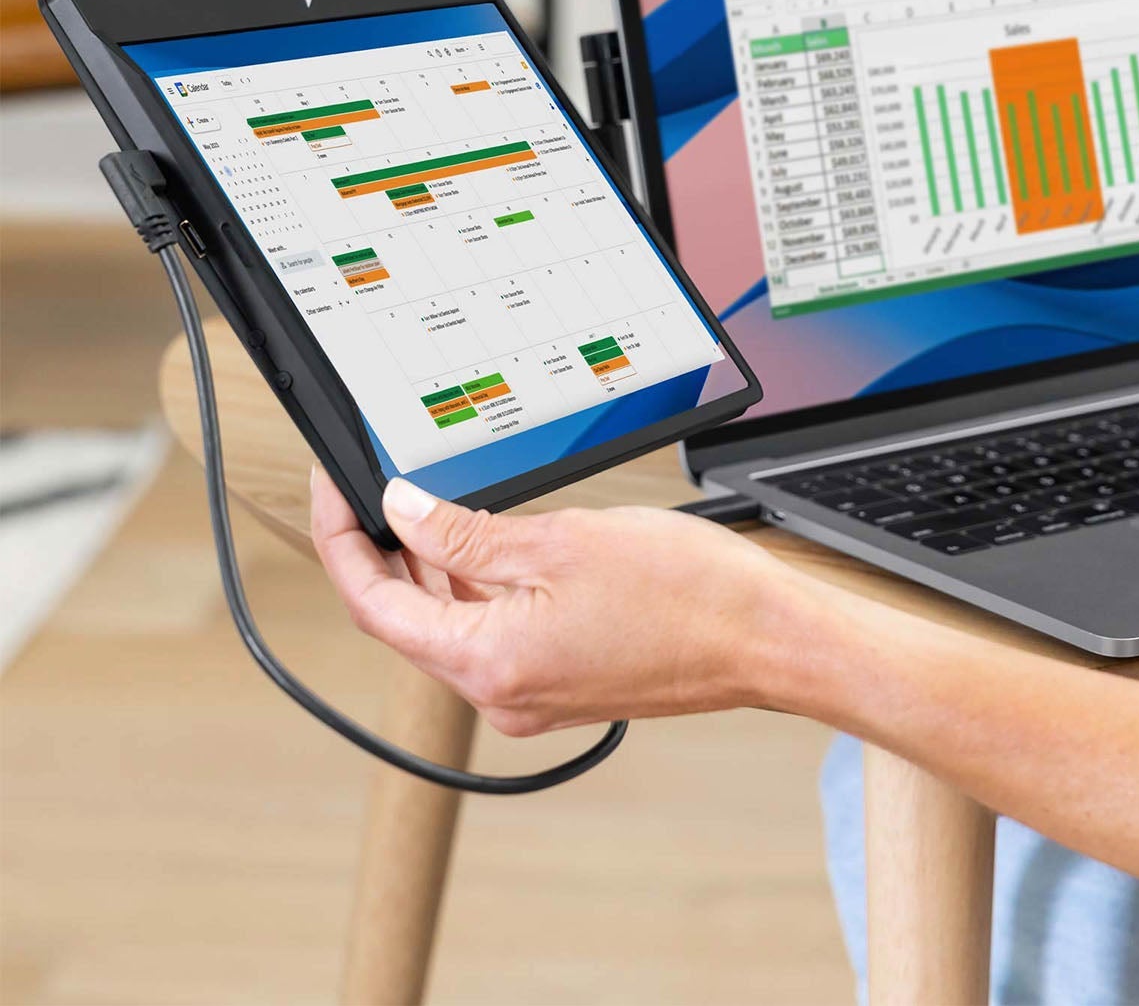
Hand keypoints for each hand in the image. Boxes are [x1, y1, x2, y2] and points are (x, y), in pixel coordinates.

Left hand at [310, 468, 812, 735]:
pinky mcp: (562, 684)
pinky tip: (496, 542)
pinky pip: (499, 634)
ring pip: (456, 624)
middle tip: (377, 484)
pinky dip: (485, 589)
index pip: (376, 603)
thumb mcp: (561, 539)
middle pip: (411, 617)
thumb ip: (467, 532)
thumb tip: (403, 511)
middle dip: (389, 549)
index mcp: (488, 663)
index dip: (343, 541)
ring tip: (438, 502)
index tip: (333, 491)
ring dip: (440, 566)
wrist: (765, 639)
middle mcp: (502, 694)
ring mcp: (532, 694)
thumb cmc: (686, 594)